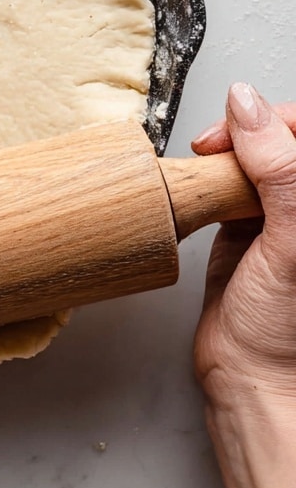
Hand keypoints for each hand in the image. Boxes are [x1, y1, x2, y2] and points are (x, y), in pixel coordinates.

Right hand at [192, 85, 295, 403]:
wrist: (252, 382)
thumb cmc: (290, 333)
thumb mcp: (293, 240)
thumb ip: (280, 169)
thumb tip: (248, 105)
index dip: (275, 120)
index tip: (238, 134)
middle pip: (280, 136)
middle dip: (246, 129)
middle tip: (213, 148)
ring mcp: (281, 214)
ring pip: (254, 153)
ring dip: (225, 150)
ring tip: (204, 166)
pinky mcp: (247, 227)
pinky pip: (229, 181)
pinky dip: (211, 176)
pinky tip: (202, 188)